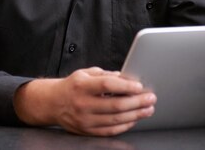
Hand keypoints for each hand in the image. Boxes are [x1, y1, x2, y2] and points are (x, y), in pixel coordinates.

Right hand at [14, 67, 156, 135]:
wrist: (53, 103)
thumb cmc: (73, 86)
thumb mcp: (86, 73)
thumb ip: (106, 75)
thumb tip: (127, 78)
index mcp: (82, 85)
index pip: (107, 85)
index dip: (125, 86)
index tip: (140, 86)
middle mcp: (82, 103)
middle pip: (114, 105)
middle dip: (137, 102)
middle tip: (150, 98)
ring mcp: (84, 120)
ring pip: (115, 119)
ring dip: (135, 115)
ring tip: (147, 109)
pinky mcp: (86, 131)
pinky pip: (109, 130)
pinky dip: (124, 125)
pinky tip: (134, 119)